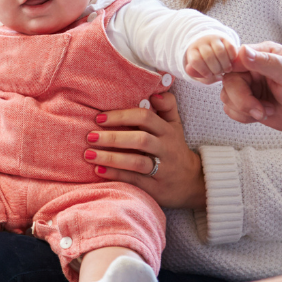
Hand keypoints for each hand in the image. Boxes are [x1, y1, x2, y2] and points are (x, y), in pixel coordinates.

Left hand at [86, 92, 204, 208]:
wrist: (192, 181)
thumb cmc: (174, 148)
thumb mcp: (175, 125)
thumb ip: (167, 106)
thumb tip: (154, 93)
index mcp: (168, 131)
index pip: (145, 118)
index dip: (122, 116)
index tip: (99, 118)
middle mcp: (166, 148)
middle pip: (140, 140)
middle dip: (113, 137)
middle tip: (90, 136)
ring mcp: (162, 169)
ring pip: (136, 162)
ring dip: (111, 158)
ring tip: (89, 154)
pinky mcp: (156, 187)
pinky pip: (135, 180)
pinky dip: (116, 175)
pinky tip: (98, 171)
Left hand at [183, 33, 237, 83]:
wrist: (212, 48)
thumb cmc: (206, 64)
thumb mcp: (201, 72)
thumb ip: (203, 77)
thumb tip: (209, 76)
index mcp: (192, 51)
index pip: (195, 60)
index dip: (203, 70)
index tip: (208, 75)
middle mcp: (201, 42)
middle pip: (208, 56)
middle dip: (215, 69)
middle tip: (219, 73)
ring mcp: (213, 39)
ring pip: (220, 51)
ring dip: (225, 64)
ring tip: (226, 70)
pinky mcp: (225, 37)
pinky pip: (230, 46)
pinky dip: (232, 56)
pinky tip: (231, 61)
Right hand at [221, 42, 281, 133]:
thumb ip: (267, 62)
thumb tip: (242, 51)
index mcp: (263, 54)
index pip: (235, 58)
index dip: (233, 72)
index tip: (243, 86)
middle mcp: (252, 68)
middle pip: (229, 80)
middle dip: (242, 99)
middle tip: (260, 110)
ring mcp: (249, 86)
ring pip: (226, 96)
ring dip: (244, 109)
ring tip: (266, 111)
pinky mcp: (247, 103)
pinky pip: (230, 109)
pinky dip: (243, 116)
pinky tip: (262, 115)